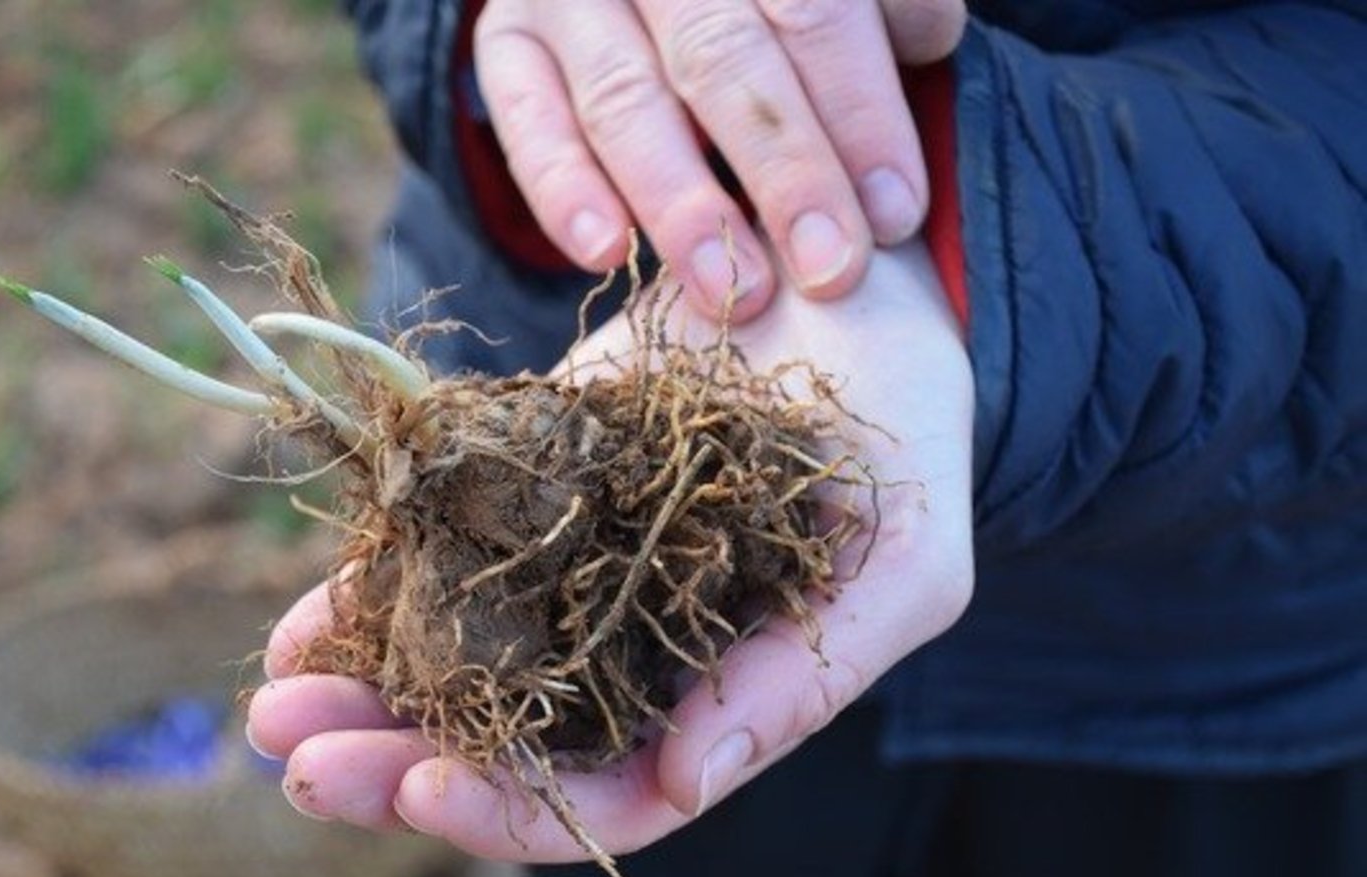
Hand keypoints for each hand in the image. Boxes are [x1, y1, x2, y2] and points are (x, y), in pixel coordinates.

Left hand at [247, 239, 974, 861]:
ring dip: (358, 687)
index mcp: (718, 699)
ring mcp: (567, 574)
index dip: (516, 812)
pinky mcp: (522, 491)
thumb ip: (804, 677)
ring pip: (451, 663)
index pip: (610, 797)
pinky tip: (302, 618)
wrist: (843, 283)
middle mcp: (628, 654)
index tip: (422, 793)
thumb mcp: (903, 562)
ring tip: (271, 697)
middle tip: (294, 754)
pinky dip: (369, 592)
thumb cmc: (905, 436)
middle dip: (394, 760)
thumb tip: (685, 783)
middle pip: (503, 744)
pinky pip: (436, 558)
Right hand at [473, 0, 965, 318]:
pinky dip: (563, 189)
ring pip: (624, 98)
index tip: (895, 213)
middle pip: (722, 56)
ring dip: (681, 203)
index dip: (860, 112)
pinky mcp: (508, 43)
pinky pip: (525, 119)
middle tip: (829, 269)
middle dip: (784, 170)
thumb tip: (928, 40)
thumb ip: (883, 5)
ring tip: (733, 289)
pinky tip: (606, 253)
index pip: (813, 10)